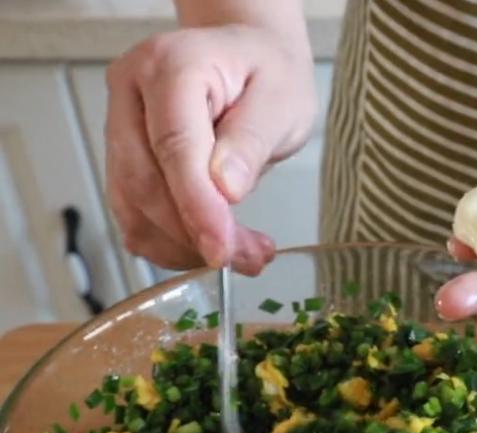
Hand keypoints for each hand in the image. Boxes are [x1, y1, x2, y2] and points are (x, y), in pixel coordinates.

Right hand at [105, 25, 316, 274]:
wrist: (250, 57)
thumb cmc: (268, 72)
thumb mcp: (282, 101)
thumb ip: (252, 140)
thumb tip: (225, 188)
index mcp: (171, 66)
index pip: (174, 145)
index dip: (196, 205)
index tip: (222, 249)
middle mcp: (132, 92)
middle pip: (145, 180)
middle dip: (194, 233)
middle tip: (246, 258)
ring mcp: (121, 124)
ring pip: (133, 204)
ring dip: (184, 244)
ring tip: (242, 255)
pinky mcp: (124, 156)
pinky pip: (134, 211)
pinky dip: (172, 240)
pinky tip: (213, 243)